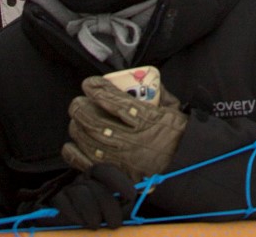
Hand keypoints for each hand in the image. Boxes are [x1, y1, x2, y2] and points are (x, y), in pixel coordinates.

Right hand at [46, 163, 138, 229]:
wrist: (65, 223)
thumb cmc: (96, 214)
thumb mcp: (111, 206)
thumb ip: (123, 200)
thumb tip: (140, 194)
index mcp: (97, 176)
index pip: (107, 171)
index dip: (120, 182)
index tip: (131, 196)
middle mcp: (83, 178)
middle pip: (97, 187)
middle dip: (108, 207)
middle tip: (114, 224)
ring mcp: (69, 188)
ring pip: (82, 194)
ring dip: (91, 213)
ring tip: (96, 225)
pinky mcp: (56, 199)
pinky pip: (64, 203)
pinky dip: (74, 215)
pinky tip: (81, 223)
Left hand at [64, 76, 187, 180]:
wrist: (185, 165)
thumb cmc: (179, 135)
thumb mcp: (174, 108)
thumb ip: (158, 93)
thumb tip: (143, 80)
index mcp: (148, 121)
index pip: (117, 103)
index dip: (100, 91)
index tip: (89, 83)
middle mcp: (133, 141)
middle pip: (99, 124)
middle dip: (82, 110)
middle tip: (76, 102)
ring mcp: (124, 160)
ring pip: (92, 142)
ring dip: (78, 129)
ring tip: (74, 119)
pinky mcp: (118, 175)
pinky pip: (91, 165)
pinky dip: (76, 156)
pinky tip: (70, 145)